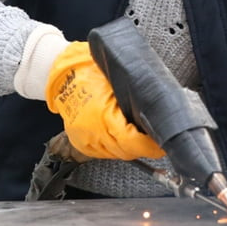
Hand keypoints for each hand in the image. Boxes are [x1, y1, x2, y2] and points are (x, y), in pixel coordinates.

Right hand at [45, 42, 164, 159]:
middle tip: (157, 140)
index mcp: (101, 115)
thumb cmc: (92, 71)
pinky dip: (116, 148)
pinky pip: (104, 153)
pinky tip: (124, 139)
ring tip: (142, 139)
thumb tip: (160, 112)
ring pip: (115, 154)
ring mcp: (84, 139)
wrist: (64, 74)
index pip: (131, 141)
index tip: (162, 142)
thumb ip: (137, 98)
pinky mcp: (80, 142)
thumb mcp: (119, 80)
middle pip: (125, 151)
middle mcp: (91, 132)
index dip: (149, 146)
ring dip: (130, 149)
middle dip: (143, 148)